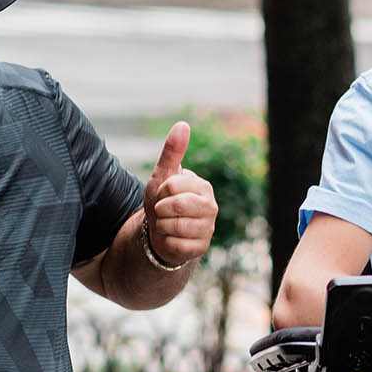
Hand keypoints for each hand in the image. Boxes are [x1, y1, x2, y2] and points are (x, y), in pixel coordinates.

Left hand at [142, 121, 217, 266]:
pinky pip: (176, 244)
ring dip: (162, 226)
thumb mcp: (163, 175)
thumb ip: (172, 152)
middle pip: (176, 206)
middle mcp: (210, 207)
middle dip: (160, 209)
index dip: (160, 191)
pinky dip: (166, 241)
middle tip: (162, 210)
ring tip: (166, 223)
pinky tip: (170, 238)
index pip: (172, 186)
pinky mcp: (201, 248)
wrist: (160, 231)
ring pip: (175, 227)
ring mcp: (208, 229)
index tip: (162, 195)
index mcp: (203, 187)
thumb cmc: (163, 200)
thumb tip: (183, 124)